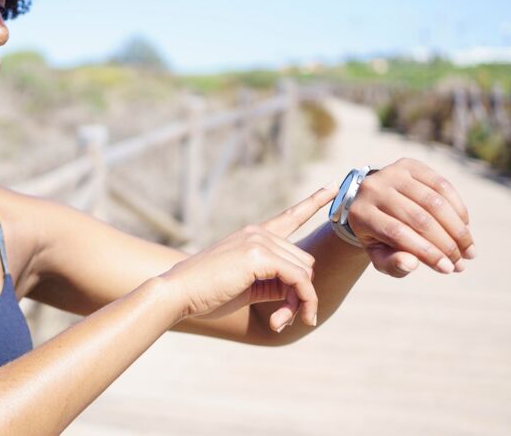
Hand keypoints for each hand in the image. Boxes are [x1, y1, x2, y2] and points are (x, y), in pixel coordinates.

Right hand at [158, 187, 336, 331]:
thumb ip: (275, 281)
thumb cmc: (207, 293)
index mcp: (252, 235)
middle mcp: (257, 232)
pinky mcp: (260, 255)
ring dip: (299, 303)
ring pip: (305, 273)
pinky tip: (281, 320)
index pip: (289, 216)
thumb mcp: (247, 286)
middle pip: (304, 262)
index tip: (333, 187)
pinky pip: (299, 280)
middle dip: (301, 293)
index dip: (313, 202)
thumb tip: (303, 289)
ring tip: (278, 322)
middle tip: (285, 319)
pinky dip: (300, 302)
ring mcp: (258, 240)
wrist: (177, 292)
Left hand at [345, 157, 474, 276]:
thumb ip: (392, 264)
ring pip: (433, 202)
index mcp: (360, 213)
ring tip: (468, 250)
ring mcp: (391, 173)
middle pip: (418, 218)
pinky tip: (465, 226)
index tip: (447, 269)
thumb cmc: (378, 236)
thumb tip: (411, 264)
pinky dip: (457, 208)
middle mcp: (372, 189)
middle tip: (461, 264)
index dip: (426, 252)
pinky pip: (441, 185)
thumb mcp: (379, 255)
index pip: (397, 234)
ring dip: (457, 229)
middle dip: (445, 244)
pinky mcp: (410, 165)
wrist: (373, 202)